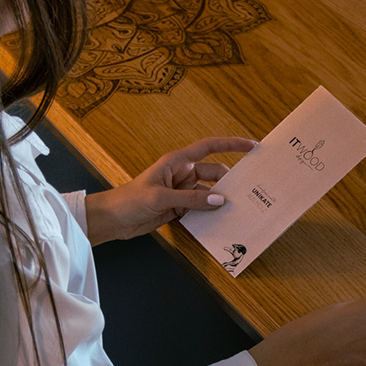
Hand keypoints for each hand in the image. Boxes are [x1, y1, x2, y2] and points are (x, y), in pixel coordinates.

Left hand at [83, 136, 256, 244]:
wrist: (113, 219)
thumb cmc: (130, 200)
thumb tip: (219, 200)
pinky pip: (201, 208)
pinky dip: (210, 213)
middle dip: (229, 182)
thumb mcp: (161, 198)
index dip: (232, 144)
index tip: (252, 146)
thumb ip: (191, 199)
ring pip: (209, 193)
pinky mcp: (180, 207)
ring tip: (237, 210)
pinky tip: (220, 221)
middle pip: (214, 174)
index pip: (210, 147)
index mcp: (177, 161)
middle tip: (247, 192)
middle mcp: (182, 174)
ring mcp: (182, 191)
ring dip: (219, 201)